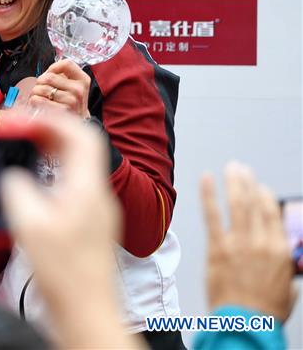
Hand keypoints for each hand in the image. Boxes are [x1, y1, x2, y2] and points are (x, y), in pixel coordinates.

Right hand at [0, 110, 138, 348]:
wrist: (87, 313)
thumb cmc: (65, 276)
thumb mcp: (30, 226)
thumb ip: (17, 189)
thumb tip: (12, 174)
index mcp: (88, 189)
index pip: (81, 135)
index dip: (52, 120)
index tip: (23, 120)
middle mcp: (97, 195)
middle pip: (80, 146)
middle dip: (48, 131)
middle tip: (19, 129)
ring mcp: (95, 210)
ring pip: (77, 165)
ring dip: (50, 151)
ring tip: (22, 148)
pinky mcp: (88, 225)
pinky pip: (72, 183)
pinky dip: (51, 172)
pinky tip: (32, 183)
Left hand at [28, 59, 90, 117]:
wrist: (75, 124)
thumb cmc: (70, 104)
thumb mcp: (72, 87)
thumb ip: (62, 77)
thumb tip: (45, 73)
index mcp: (82, 80)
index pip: (67, 64)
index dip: (53, 67)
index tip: (49, 74)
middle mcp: (78, 89)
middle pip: (48, 77)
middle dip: (40, 82)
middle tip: (41, 89)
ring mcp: (70, 101)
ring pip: (41, 88)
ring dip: (35, 92)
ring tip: (39, 97)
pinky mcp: (60, 111)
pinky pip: (38, 100)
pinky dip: (33, 101)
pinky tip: (38, 104)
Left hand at [201, 163, 296, 321]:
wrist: (245, 324)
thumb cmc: (264, 312)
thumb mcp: (286, 290)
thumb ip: (284, 274)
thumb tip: (283, 270)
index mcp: (280, 250)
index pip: (273, 214)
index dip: (265, 197)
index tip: (259, 187)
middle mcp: (261, 242)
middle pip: (255, 204)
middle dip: (248, 182)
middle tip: (241, 169)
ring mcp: (239, 243)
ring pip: (237, 204)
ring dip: (234, 182)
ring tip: (231, 168)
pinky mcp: (218, 248)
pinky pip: (212, 215)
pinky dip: (209, 194)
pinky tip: (206, 179)